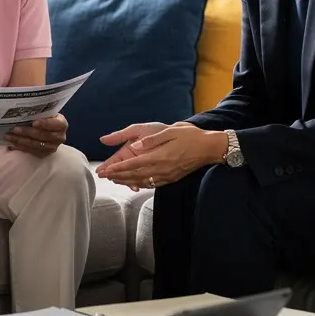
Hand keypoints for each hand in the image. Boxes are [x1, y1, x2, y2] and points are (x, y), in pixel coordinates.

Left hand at [5, 114, 67, 155]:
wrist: (48, 128)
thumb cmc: (45, 117)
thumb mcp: (45, 112)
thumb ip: (39, 112)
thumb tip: (24, 109)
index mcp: (61, 124)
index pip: (54, 124)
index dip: (44, 124)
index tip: (33, 122)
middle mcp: (59, 137)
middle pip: (42, 135)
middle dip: (27, 132)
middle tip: (14, 129)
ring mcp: (52, 147)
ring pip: (35, 145)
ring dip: (21, 141)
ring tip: (9, 136)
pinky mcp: (45, 153)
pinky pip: (31, 151)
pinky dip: (21, 147)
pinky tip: (11, 143)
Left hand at [97, 123, 227, 188]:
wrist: (210, 148)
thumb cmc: (191, 136)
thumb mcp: (170, 131)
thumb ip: (151, 140)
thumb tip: (135, 146)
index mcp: (159, 156)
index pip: (133, 165)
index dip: (117, 169)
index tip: (105, 170)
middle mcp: (162, 169)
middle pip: (135, 175)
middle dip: (118, 177)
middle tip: (104, 177)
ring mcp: (167, 175)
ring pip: (143, 181)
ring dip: (127, 181)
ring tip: (115, 180)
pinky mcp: (172, 177)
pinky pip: (153, 184)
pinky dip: (141, 184)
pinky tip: (134, 183)